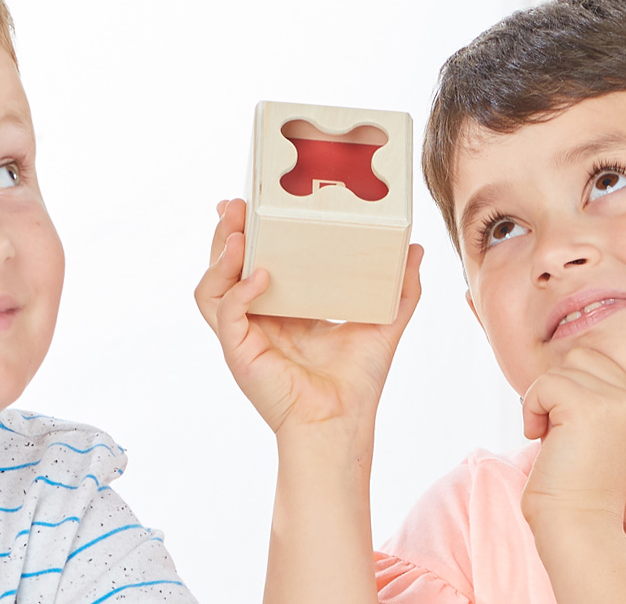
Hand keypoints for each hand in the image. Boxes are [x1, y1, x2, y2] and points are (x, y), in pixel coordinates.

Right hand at [193, 199, 423, 438]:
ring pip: (211, 287)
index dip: (250, 232)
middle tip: (235, 205)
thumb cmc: (357, 382)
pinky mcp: (239, 351)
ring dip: (219, 255)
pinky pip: (226, 312)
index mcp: (283, 309)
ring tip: (237, 231)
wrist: (342, 423)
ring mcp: (244, 335)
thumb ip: (400, 287)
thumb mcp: (383, 323)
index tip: (253, 202)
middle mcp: (257, 319)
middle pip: (224, 267)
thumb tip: (415, 248)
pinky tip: (261, 276)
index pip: (256, 261)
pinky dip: (239, 291)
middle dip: (225, 233)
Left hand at [519, 284, 625, 528]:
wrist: (574, 521)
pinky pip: (544, 384)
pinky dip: (532, 409)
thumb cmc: (575, 483)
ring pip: (563, 367)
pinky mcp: (592, 405)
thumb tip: (574, 363)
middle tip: (566, 434)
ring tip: (556, 439)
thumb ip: (601, 397)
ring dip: (543, 400)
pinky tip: (544, 439)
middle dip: (562, 386)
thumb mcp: (600, 432)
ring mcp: (621, 403)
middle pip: (588, 354)